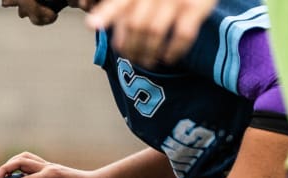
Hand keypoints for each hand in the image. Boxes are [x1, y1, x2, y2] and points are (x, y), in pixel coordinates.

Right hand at [0, 152, 104, 177]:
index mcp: (52, 175)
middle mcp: (48, 167)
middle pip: (21, 161)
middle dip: (6, 168)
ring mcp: (48, 165)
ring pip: (24, 157)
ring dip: (11, 163)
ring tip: (1, 175)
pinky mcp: (49, 168)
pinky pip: (29, 161)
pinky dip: (18, 164)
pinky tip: (14, 174)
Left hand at [84, 0, 214, 66]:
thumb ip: (121, 6)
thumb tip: (94, 25)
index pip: (120, 2)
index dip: (105, 13)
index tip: (91, 24)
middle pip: (135, 25)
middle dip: (130, 48)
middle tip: (132, 58)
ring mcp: (176, 0)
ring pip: (154, 33)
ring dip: (148, 54)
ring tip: (147, 61)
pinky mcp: (196, 7)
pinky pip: (182, 35)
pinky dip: (173, 51)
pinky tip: (168, 58)